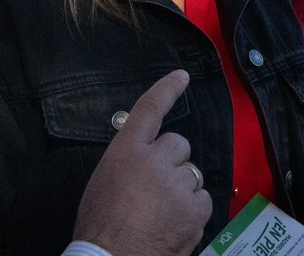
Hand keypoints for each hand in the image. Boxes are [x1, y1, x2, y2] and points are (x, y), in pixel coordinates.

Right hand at [71, 70, 210, 254]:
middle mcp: (154, 161)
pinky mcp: (194, 209)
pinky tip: (174, 224)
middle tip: (156, 187)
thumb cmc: (100, 226)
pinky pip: (203, 199)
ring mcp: (177, 184)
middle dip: (172, 162)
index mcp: (126, 152)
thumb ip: (128, 162)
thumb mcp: (103, 182)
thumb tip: (145, 158)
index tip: (182, 77)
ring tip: (161, 213)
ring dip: (181, 189)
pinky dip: (192, 210)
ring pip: (191, 174)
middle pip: (178, 145)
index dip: (166, 90)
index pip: (149, 111)